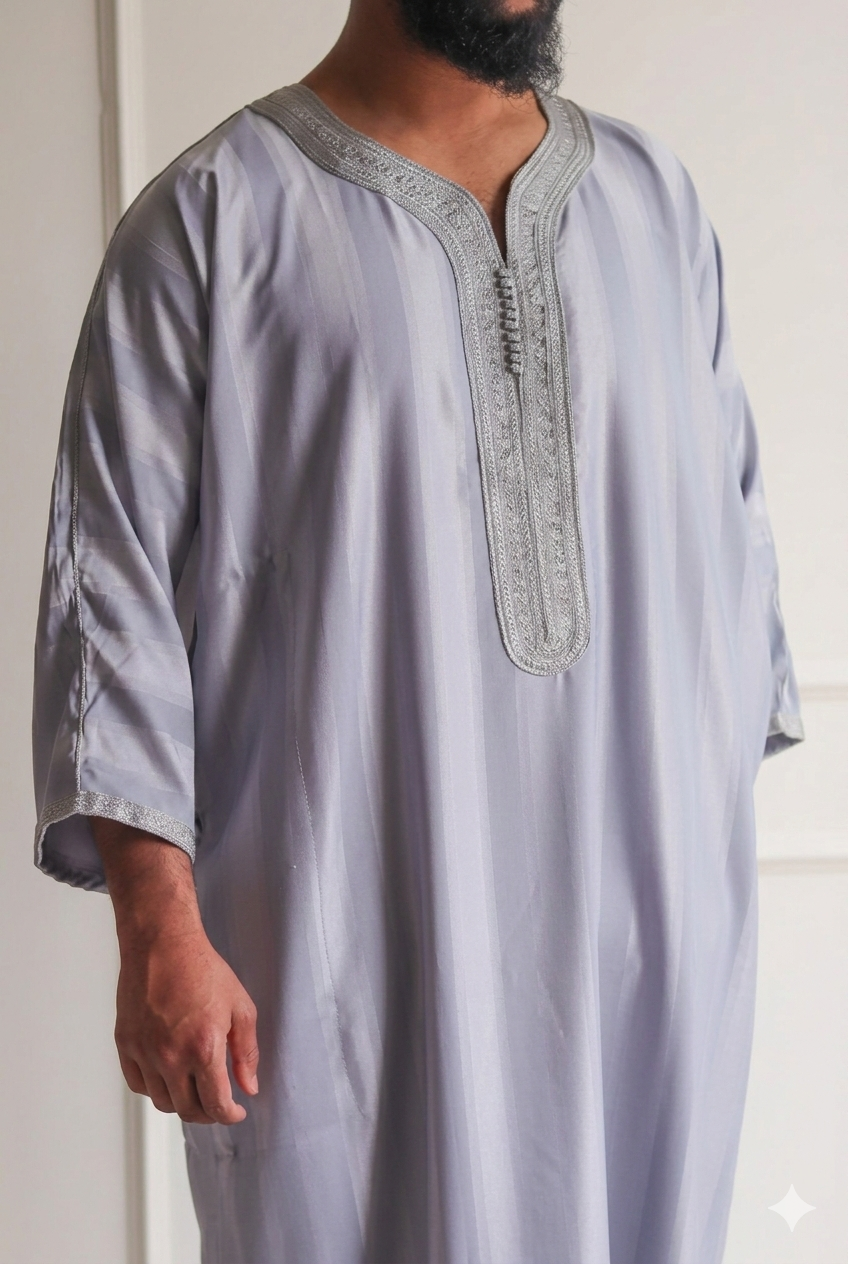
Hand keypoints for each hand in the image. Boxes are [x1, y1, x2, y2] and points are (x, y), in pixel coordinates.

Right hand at [91, 819, 258, 1123]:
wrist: (162, 944)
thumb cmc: (202, 969)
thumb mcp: (240, 1007)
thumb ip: (246, 1052)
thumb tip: (249, 1086)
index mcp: (203, 1049)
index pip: (216, 1105)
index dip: (229, 1115)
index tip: (236, 1111)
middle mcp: (170, 1057)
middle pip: (188, 1111)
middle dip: (208, 1113)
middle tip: (218, 1102)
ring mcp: (144, 1053)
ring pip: (162, 1102)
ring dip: (181, 1102)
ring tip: (194, 1087)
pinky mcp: (125, 1045)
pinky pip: (139, 1084)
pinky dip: (155, 1088)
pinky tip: (169, 1075)